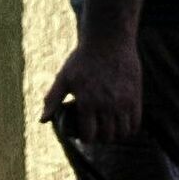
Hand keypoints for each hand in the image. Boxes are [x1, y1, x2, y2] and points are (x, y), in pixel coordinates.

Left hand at [42, 34, 144, 157]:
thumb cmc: (82, 60)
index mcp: (87, 101)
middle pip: (107, 136)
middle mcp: (106, 104)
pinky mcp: (135, 96)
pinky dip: (130, 128)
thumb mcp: (64, 77)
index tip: (84, 135)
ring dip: (116, 135)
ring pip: (123, 133)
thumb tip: (42, 120)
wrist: (108, 41)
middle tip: (97, 132)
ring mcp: (123, 101)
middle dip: (100, 138)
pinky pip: (136, 123)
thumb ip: (52, 100)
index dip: (85, 138)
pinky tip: (122, 123)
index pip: (89, 135)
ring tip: (110, 129)